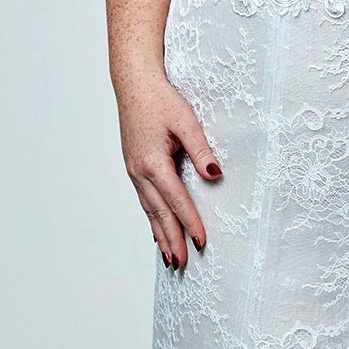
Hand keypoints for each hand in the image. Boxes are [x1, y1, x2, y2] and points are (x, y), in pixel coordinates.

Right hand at [114, 66, 222, 268]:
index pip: (176, 200)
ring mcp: (134, 171)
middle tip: (181, 264)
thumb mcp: (186, 120)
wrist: (134, 84)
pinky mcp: (134, 168)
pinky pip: (144, 200)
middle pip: (159, 213)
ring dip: (160, 234)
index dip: (190, 222)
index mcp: (152, 162)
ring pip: (149, 210)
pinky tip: (158, 230)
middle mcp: (139, 171)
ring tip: (170, 257)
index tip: (202, 242)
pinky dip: (152, 219)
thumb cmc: (160, 99)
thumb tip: (215, 175)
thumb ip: (201, 149)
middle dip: (171, 239)